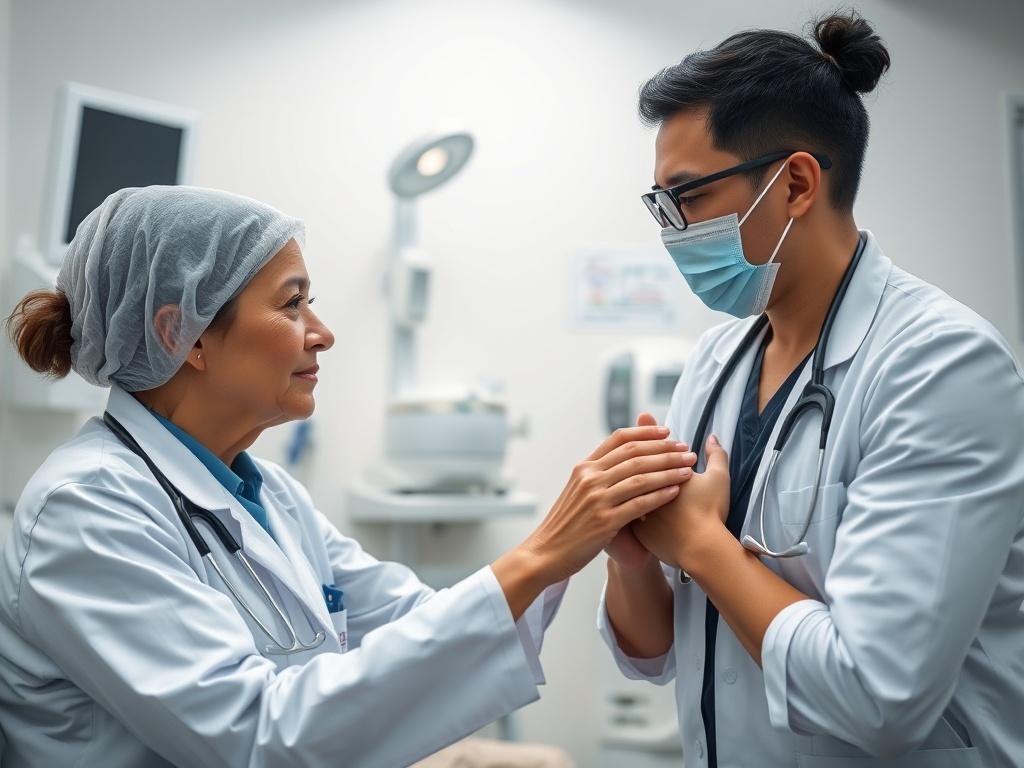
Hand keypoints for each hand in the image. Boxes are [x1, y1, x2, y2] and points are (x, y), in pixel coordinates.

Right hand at [517, 424, 695, 584]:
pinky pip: (639, 503)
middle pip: (634, 455)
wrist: (546, 553)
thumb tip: (619, 457)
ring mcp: (596, 499)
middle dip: (665, 450)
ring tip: (688, 468)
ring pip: (640, 477)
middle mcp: (590, 478)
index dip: (646, 433)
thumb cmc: (565, 524)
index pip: (619, 439)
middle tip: (686, 449)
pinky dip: (660, 495)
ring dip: (668, 470)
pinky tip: (676, 491)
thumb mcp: (576, 490)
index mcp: (584, 468)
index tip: (667, 431)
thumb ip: (597, 473)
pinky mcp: (604, 521)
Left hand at [632, 433, 730, 568]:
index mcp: (661, 473)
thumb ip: (716, 455)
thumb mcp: (718, 478)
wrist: (701, 548)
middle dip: (639, 467)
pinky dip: (632, 512)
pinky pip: (629, 517)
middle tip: (644, 467)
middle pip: (635, 473)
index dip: (656, 448)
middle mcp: (644, 489)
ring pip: (628, 495)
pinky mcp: (635, 531)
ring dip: (632, 490)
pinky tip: (636, 508)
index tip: (657, 445)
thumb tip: (713, 437)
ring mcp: (636, 509)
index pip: (652, 455)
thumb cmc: (710, 512)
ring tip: (639, 486)